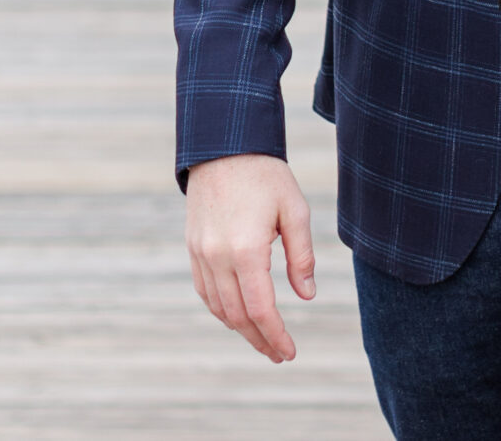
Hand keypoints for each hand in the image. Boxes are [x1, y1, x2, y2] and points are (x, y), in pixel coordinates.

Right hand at [186, 153, 316, 362]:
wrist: (224, 146)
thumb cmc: (266, 175)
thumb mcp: (296, 211)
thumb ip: (302, 256)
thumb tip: (307, 295)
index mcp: (246, 250)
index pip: (261, 309)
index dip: (276, 336)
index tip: (290, 352)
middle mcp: (218, 257)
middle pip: (238, 316)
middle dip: (259, 339)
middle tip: (279, 354)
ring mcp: (201, 254)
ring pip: (218, 307)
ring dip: (240, 329)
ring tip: (263, 339)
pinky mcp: (193, 248)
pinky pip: (205, 290)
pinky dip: (221, 310)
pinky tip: (238, 315)